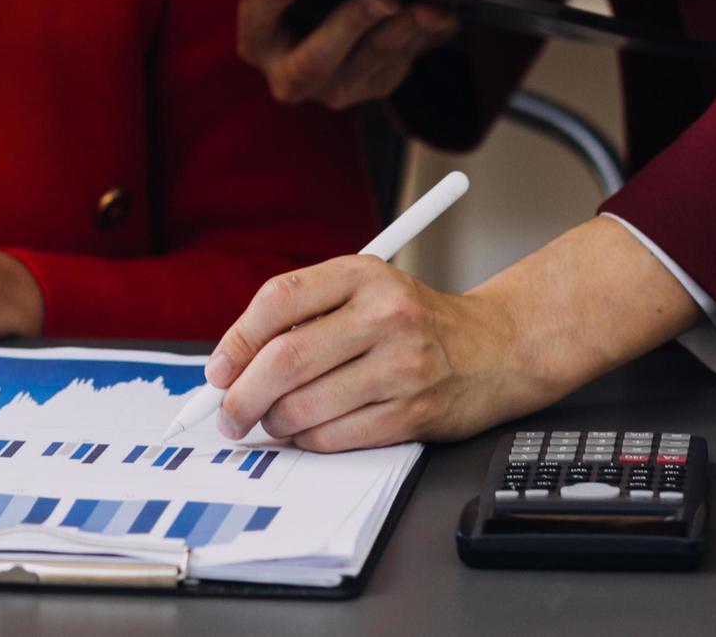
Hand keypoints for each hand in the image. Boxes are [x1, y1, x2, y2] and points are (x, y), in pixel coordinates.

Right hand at [192, 0, 458, 108]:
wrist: (355, 3)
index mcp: (259, 41)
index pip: (254, 26)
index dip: (266, 4)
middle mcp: (291, 76)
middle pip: (313, 64)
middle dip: (348, 28)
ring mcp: (338, 88)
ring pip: (367, 69)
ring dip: (399, 34)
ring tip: (426, 4)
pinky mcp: (378, 85)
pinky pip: (403, 66)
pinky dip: (423, 37)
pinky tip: (444, 13)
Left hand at [206, 219, 706, 451]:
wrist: (498, 347)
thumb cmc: (415, 321)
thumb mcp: (363, 290)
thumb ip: (303, 315)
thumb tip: (230, 363)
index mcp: (362, 275)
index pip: (278, 301)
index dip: (235, 341)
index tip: (217, 370)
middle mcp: (384, 316)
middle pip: (285, 359)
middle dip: (241, 395)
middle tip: (227, 412)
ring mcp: (402, 365)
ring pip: (305, 405)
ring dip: (274, 422)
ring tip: (272, 420)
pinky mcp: (414, 411)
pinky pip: (336, 435)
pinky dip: (308, 440)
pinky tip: (308, 432)